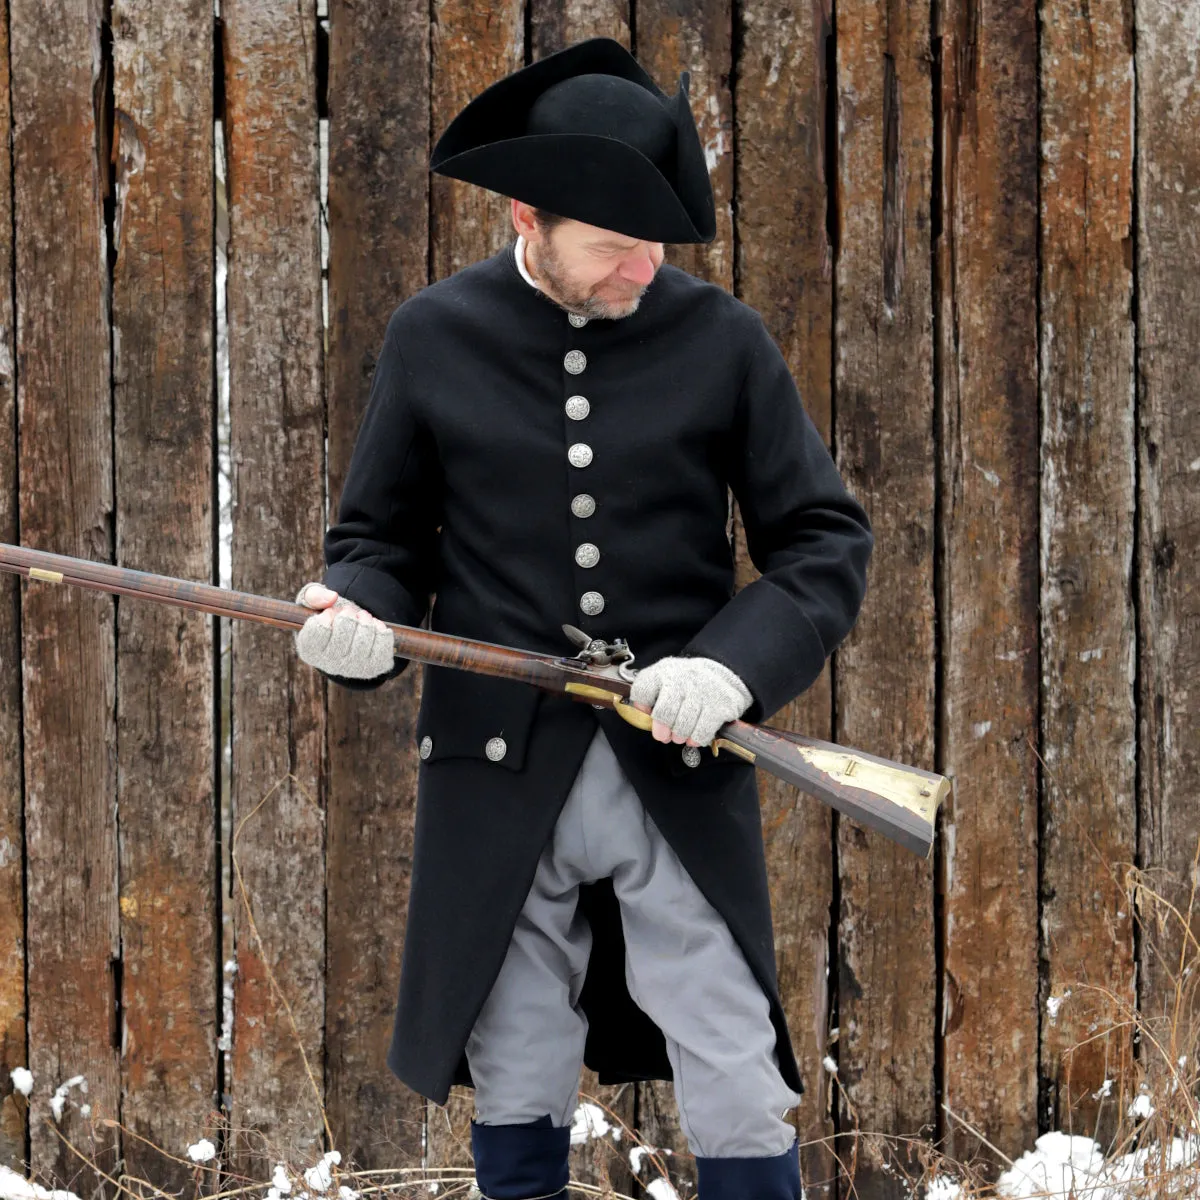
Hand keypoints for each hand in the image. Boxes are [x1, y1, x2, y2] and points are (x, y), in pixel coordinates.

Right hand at [294, 582, 394, 679]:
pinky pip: (383, 638)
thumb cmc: (328, 620)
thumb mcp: (313, 604)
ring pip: (365, 632)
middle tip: (348, 613)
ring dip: (364, 618)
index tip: (331, 614)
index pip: (319, 627)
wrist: (350, 639)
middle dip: (348, 613)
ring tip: (360, 618)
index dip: (328, 614)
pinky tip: (372, 628)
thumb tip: (332, 598)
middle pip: (344, 627)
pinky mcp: (377, 665)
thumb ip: (314, 595)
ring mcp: (355, 668)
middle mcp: (331, 665)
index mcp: (310, 651)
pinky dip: (379, 626)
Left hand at [629, 656, 753, 746]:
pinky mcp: (720, 705)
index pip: (644, 691)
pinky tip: (694, 737)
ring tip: (680, 735)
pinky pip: (703, 730)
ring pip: (683, 725)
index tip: (648, 714)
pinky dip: (696, 738)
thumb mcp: (661, 679)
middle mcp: (682, 679)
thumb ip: (646, 695)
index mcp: (663, 672)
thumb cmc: (684, 682)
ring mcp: (703, 691)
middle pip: (665, 713)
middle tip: (664, 735)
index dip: (641, 707)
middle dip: (662, 731)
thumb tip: (643, 715)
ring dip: (679, 735)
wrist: (718, 673)